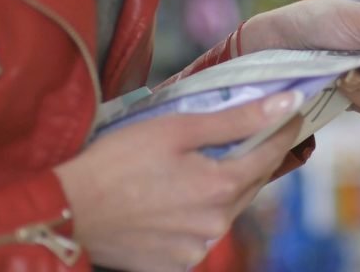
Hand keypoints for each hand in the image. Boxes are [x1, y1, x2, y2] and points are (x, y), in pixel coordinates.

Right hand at [54, 92, 302, 271]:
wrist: (66, 211)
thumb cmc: (116, 161)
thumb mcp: (177, 128)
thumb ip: (237, 119)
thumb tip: (286, 104)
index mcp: (221, 187)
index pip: (271, 153)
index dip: (284, 130)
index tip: (293, 113)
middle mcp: (216, 224)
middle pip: (252, 183)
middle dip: (255, 156)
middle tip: (252, 133)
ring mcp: (197, 248)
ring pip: (229, 209)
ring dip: (226, 186)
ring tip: (203, 165)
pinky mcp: (177, 263)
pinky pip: (203, 231)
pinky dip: (201, 211)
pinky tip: (179, 197)